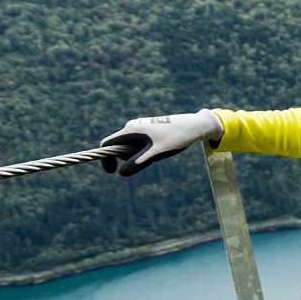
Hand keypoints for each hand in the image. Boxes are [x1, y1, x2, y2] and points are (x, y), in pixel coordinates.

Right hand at [99, 110, 220, 174]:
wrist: (195, 126)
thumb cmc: (176, 138)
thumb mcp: (157, 153)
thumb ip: (138, 162)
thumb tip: (121, 173)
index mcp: (131, 130)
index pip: (107, 144)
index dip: (105, 159)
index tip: (112, 172)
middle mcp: (133, 126)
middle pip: (119, 147)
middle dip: (128, 158)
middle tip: (150, 159)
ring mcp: (141, 127)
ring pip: (131, 146)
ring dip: (138, 155)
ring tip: (159, 152)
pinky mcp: (149, 130)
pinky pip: (140, 144)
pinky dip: (146, 151)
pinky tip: (162, 148)